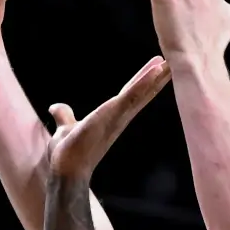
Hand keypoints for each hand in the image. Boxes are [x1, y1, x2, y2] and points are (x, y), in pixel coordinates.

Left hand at [45, 57, 172, 184]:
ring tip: (172, 62)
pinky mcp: (113, 114)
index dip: (144, 79)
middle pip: (142, 92)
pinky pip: (132, 95)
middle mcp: (120, 116)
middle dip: (159, 76)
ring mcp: (118, 115)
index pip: (131, 93)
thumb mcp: (65, 127)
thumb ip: (64, 116)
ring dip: (158, 76)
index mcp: (111, 116)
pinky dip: (145, 82)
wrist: (65, 168)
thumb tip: (54, 108)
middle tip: (175, 61)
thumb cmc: (67, 153)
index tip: (158, 65)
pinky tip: (157, 70)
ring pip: (142, 92)